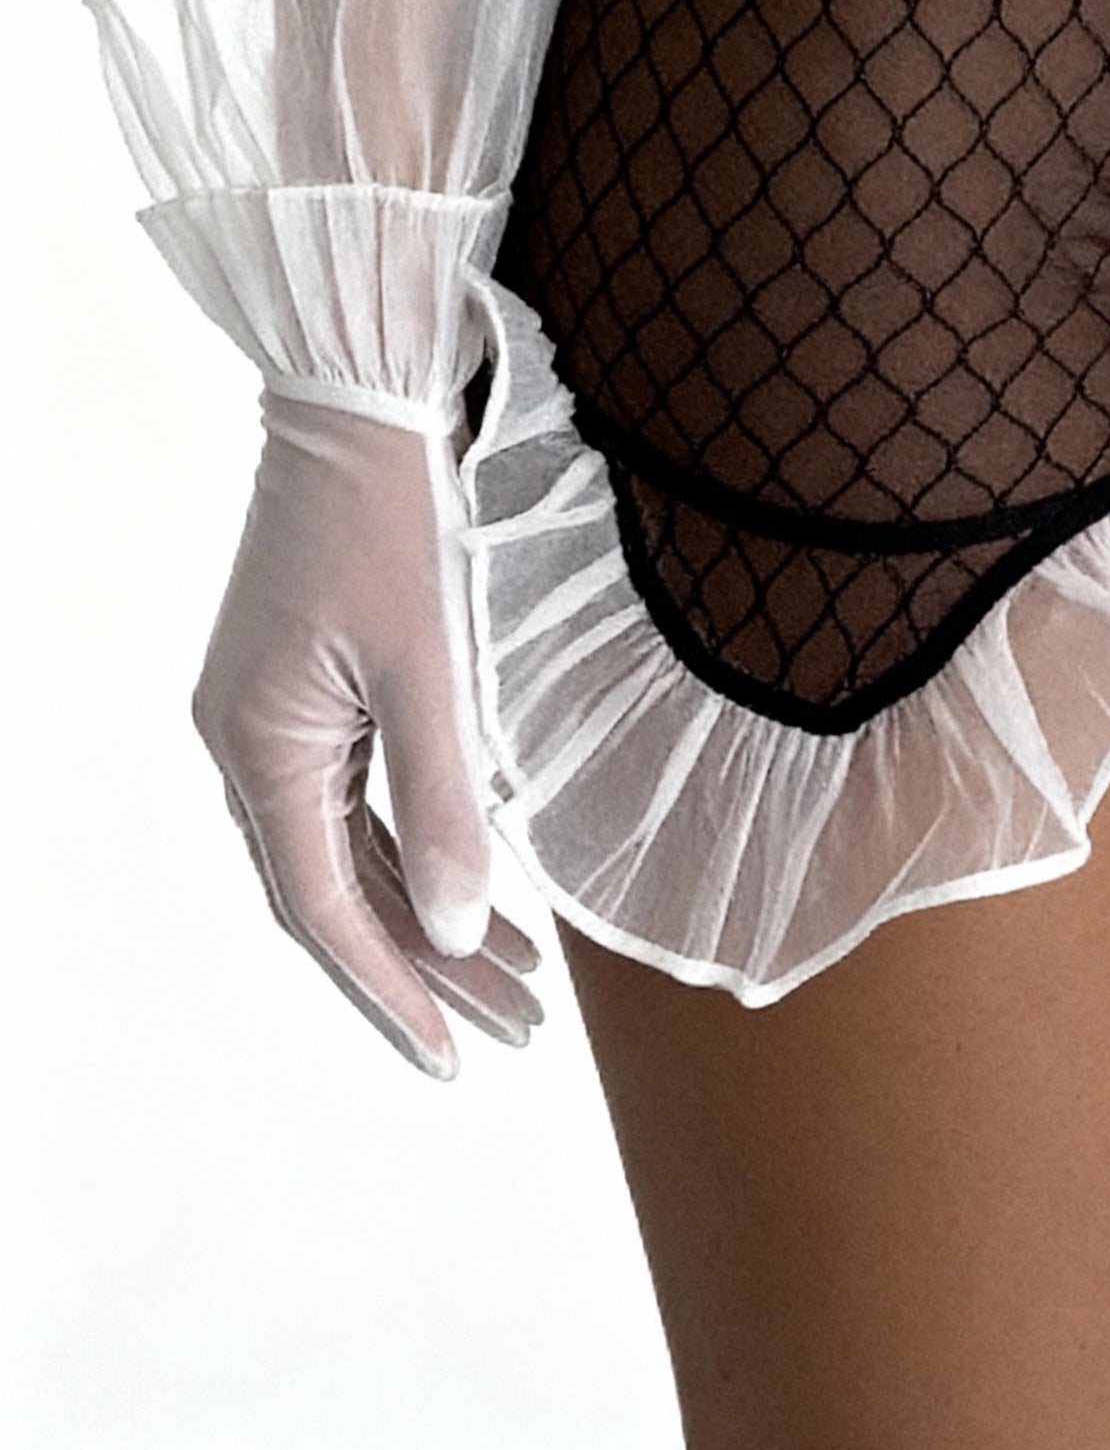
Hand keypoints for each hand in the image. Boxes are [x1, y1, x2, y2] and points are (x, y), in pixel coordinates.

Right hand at [193, 392, 542, 1072]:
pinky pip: (353, 795)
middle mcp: (250, 743)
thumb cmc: (399, 514)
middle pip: (336, 893)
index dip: (393, 991)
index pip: (325, 910)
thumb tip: (463, 930)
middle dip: (426, 967)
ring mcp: (272, 712)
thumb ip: (447, 803)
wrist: (362, 391)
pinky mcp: (302, 682)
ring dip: (428, 910)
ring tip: (519, 976)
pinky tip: (478, 881)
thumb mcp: (433, 665)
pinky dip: (414, 845)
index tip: (460, 1058)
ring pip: (348, 849)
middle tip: (515, 1032)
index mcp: (262, 746)